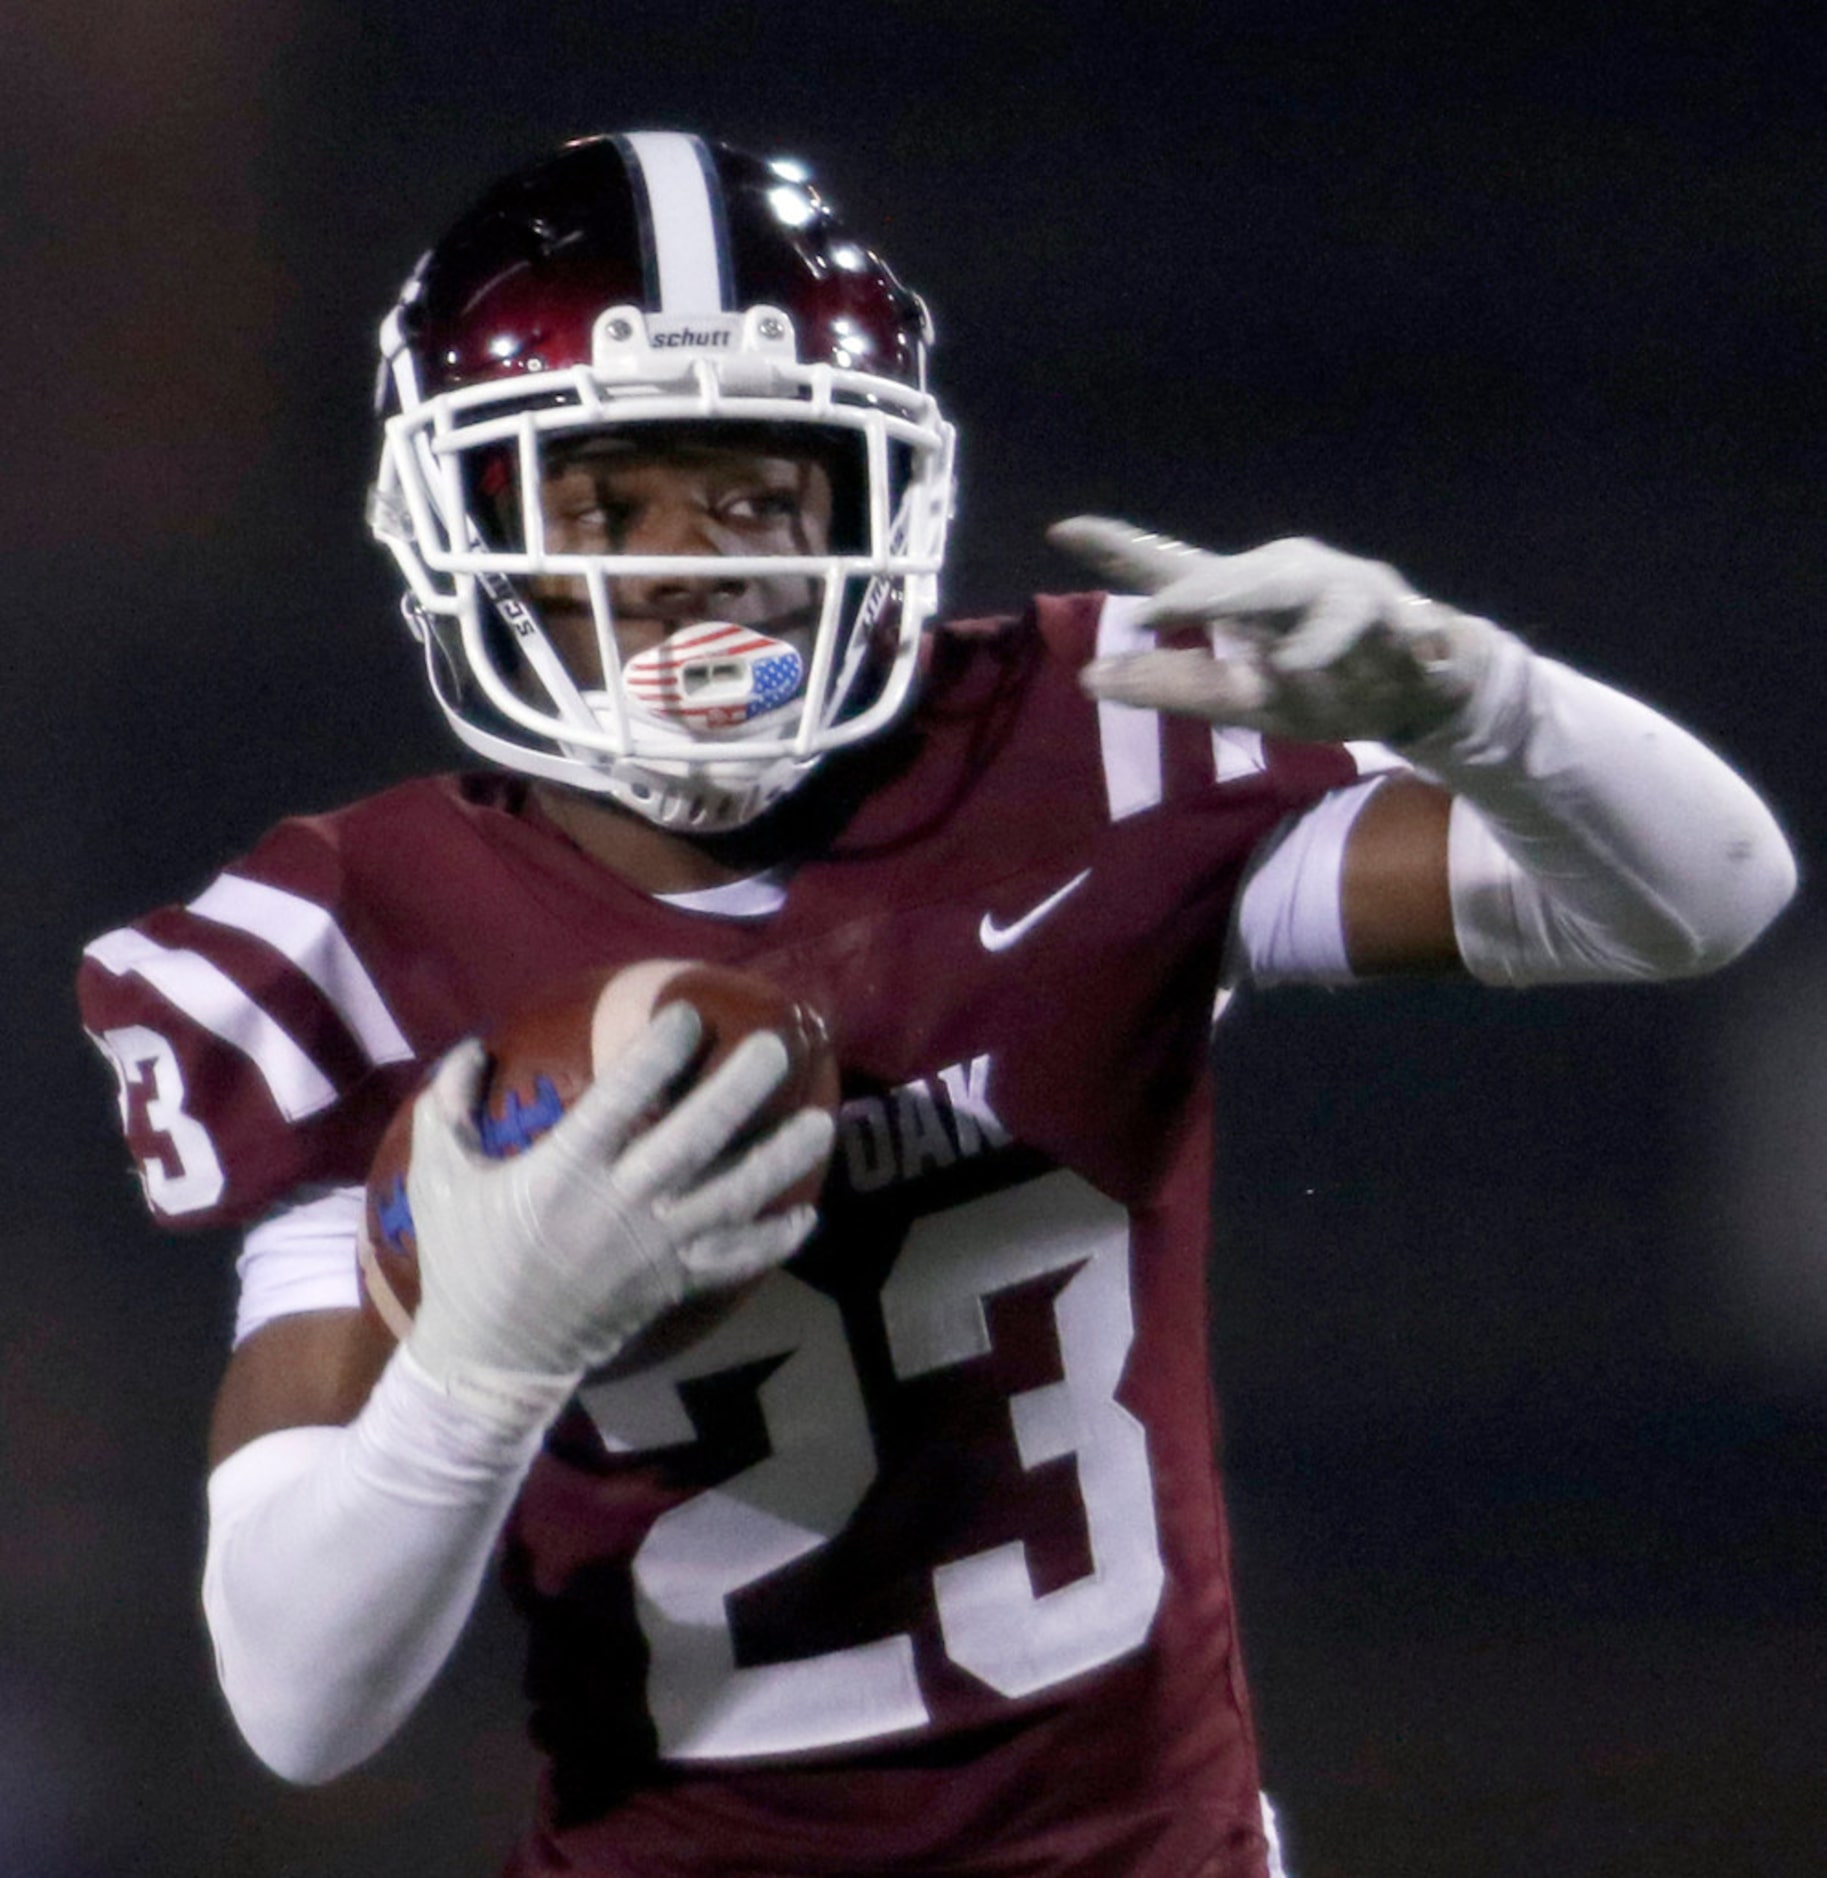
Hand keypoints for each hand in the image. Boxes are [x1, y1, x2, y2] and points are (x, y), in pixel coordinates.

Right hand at [402, 1003, 833, 1425]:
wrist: (490, 1358)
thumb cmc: (466, 1258)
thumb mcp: (440, 1177)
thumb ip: (450, 1107)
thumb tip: (477, 1047)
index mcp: (562, 1172)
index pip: (620, 1099)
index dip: (657, 1054)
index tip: (688, 1015)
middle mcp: (619, 1205)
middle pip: (694, 1140)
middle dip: (739, 1091)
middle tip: (776, 1046)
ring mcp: (654, 1248)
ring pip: (732, 1198)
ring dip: (780, 1159)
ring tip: (823, 1121)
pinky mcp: (671, 1284)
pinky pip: (733, 1260)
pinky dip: (773, 1240)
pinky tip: (807, 1215)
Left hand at [1050, 516, 1502, 745]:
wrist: (1426, 690)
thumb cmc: (1324, 684)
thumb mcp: (1242, 697)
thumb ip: (1173, 685)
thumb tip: (1089, 679)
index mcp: (1247, 594)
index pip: (1177, 564)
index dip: (1122, 547)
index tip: (1061, 532)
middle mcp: (1296, 579)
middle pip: (1252, 577)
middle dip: (1208, 594)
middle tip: (1157, 611)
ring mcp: (1359, 597)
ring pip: (1334, 598)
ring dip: (1312, 628)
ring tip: (1287, 664)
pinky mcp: (1416, 627)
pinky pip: (1406, 632)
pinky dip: (1400, 642)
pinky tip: (1399, 655)